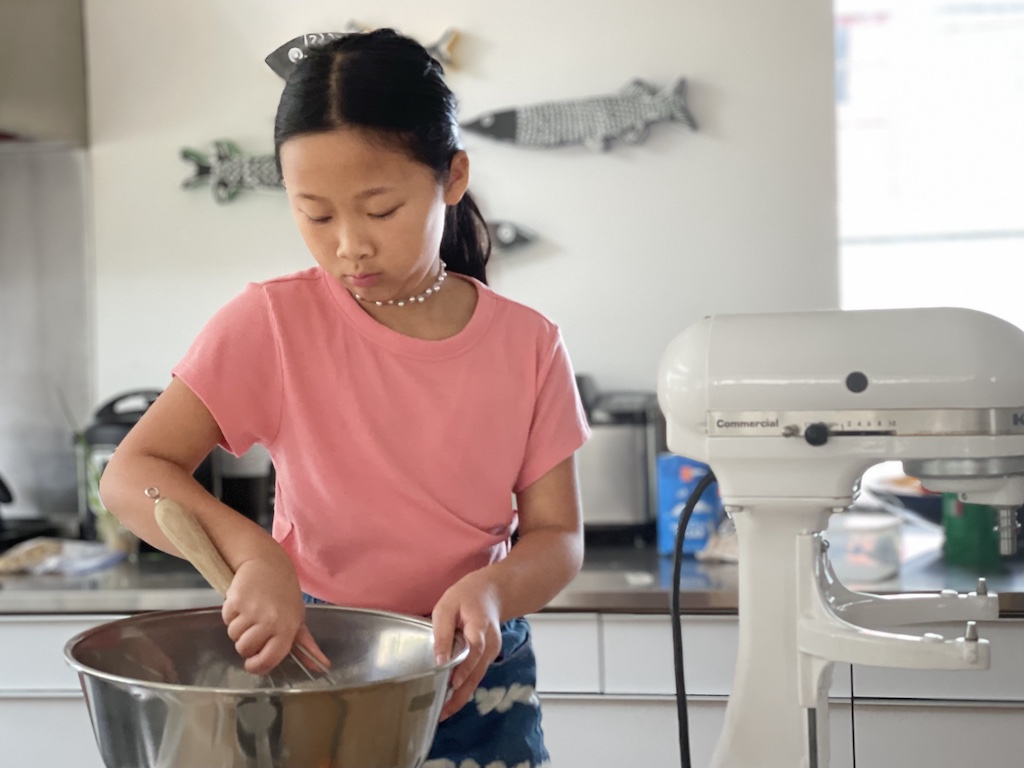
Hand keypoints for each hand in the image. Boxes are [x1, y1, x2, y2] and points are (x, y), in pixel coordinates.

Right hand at [221, 556, 328, 675]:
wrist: (268, 564)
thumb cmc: (285, 594)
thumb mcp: (298, 618)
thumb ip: (305, 645)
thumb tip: (321, 667)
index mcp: (287, 628)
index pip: (268, 660)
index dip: (257, 666)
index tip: (253, 663)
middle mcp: (269, 621)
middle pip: (245, 649)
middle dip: (246, 643)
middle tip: (256, 627)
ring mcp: (251, 610)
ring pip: (233, 636)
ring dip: (238, 628)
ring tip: (250, 612)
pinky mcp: (235, 601)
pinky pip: (226, 620)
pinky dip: (231, 614)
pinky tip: (243, 603)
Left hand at [431, 570, 502, 719]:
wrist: (491, 593)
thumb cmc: (466, 597)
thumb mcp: (447, 607)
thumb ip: (442, 633)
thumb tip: (439, 662)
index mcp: (480, 626)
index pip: (475, 648)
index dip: (464, 667)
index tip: (453, 683)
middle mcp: (490, 644)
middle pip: (476, 672)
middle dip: (460, 694)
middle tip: (441, 712)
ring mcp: (491, 653)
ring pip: (477, 678)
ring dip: (461, 696)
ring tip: (442, 713)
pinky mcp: (487, 658)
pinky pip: (476, 676)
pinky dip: (464, 688)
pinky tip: (450, 699)